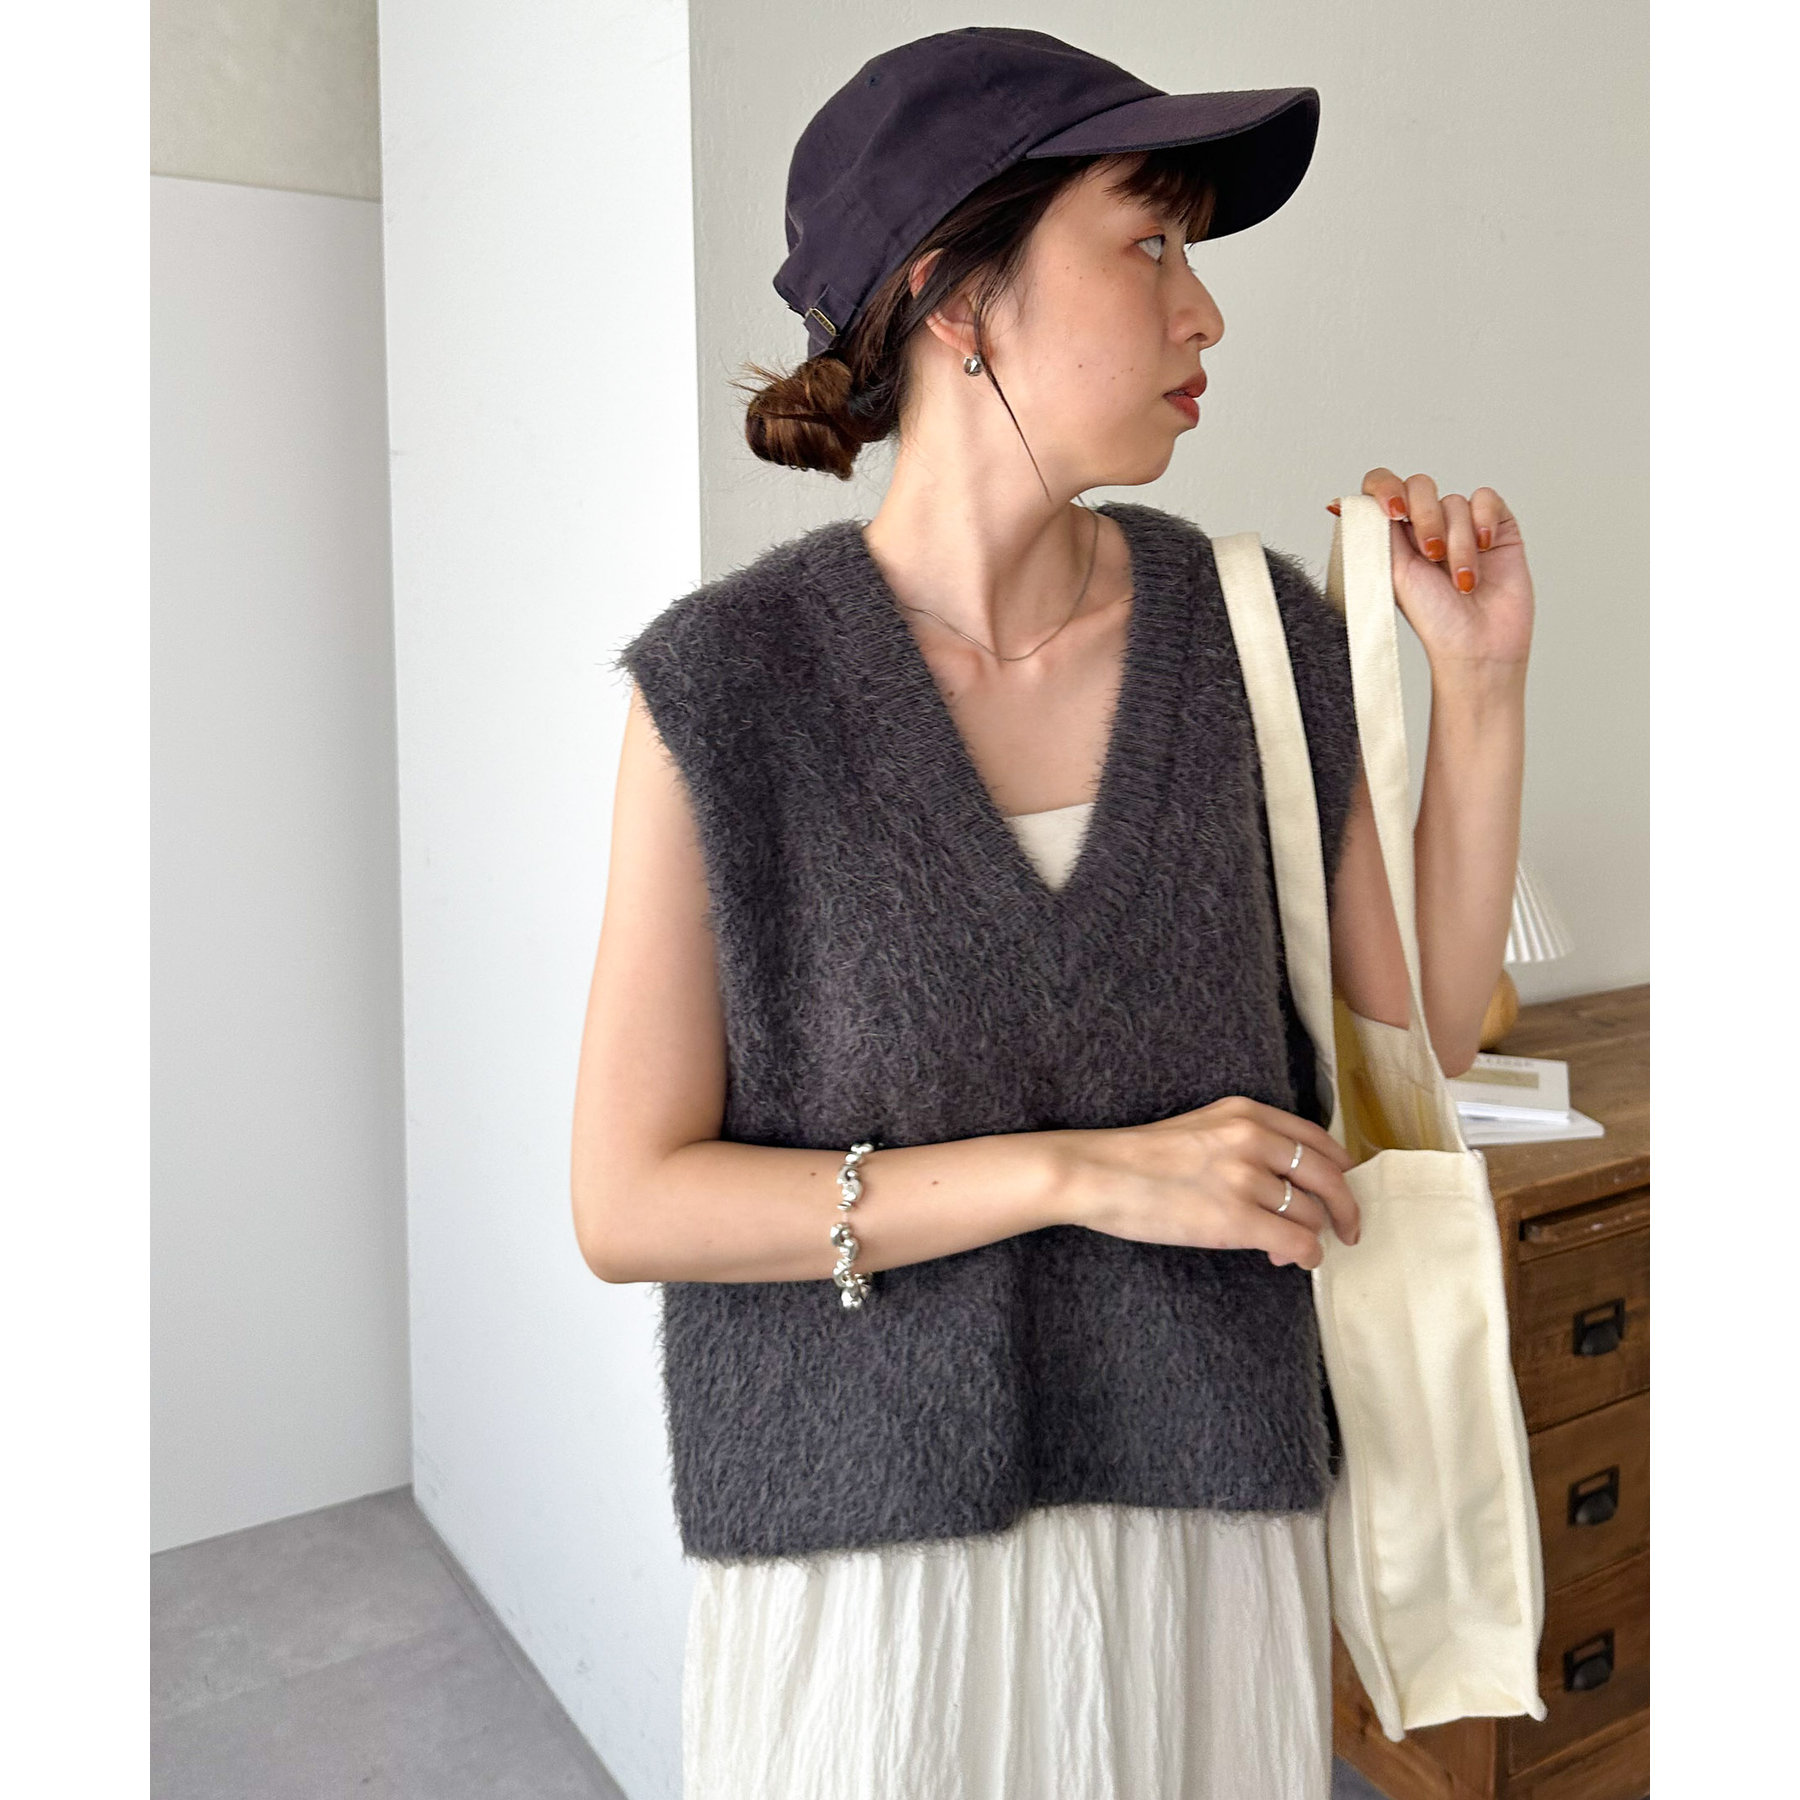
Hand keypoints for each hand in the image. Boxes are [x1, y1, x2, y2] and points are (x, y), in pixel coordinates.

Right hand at [1055, 1095, 1360, 1271]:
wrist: (1096, 1174)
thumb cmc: (1137, 1158)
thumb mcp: (1198, 1127)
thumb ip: (1243, 1141)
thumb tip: (1282, 1183)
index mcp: (1245, 1112)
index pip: (1316, 1139)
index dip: (1339, 1169)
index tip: (1344, 1188)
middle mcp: (1253, 1138)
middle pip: (1328, 1176)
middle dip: (1345, 1208)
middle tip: (1348, 1230)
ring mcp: (1245, 1178)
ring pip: (1311, 1213)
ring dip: (1311, 1237)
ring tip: (1291, 1250)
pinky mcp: (1235, 1219)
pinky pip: (1297, 1241)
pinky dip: (1305, 1256)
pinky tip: (1292, 1261)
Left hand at [1328, 469, 1533, 674]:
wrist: (1476, 644)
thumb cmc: (1433, 620)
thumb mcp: (1390, 572)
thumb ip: (1373, 534)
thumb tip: (1341, 504)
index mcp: (1395, 534)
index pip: (1382, 486)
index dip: (1386, 488)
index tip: (1395, 512)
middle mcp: (1427, 525)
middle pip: (1420, 485)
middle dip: (1425, 518)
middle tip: (1431, 556)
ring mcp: (1462, 525)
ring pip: (1454, 501)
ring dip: (1458, 543)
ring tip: (1462, 580)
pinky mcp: (1496, 527)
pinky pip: (1486, 499)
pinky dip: (1484, 521)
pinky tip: (1485, 548)